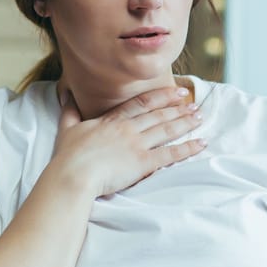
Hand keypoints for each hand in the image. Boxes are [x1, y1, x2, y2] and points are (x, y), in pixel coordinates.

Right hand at [51, 85, 204, 196]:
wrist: (73, 174)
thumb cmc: (68, 156)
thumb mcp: (67, 129)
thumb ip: (69, 112)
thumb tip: (65, 96)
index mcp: (112, 120)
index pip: (141, 104)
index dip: (160, 96)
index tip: (175, 92)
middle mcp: (128, 128)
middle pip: (158, 114)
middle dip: (178, 108)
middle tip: (194, 104)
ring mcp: (137, 144)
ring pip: (166, 129)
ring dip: (185, 123)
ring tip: (199, 118)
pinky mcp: (143, 162)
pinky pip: (170, 154)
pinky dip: (187, 148)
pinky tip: (201, 143)